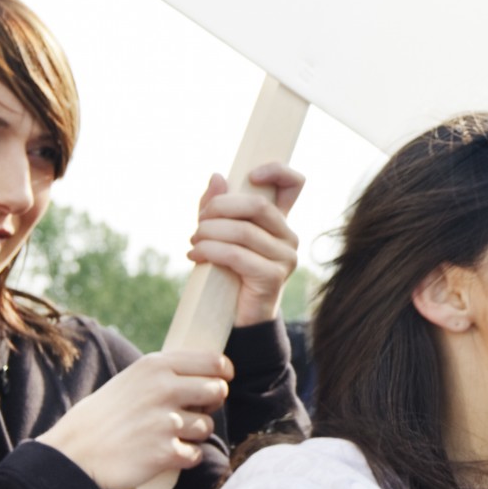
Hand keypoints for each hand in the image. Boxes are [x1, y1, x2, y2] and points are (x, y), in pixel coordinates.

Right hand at [37, 351, 231, 488]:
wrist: (72, 454)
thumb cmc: (102, 417)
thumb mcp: (131, 380)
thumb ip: (166, 374)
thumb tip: (211, 373)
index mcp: (155, 366)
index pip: (214, 362)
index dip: (222, 374)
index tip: (220, 381)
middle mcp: (163, 389)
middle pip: (218, 392)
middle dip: (210, 404)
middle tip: (192, 412)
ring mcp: (165, 421)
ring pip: (207, 426)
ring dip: (193, 435)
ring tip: (166, 436)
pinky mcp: (164, 452)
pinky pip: (195, 454)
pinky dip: (184, 458)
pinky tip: (163, 455)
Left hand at [188, 163, 304, 327]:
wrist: (236, 317)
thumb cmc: (226, 271)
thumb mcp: (218, 234)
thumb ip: (217, 207)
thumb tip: (217, 177)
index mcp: (278, 221)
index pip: (294, 184)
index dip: (277, 171)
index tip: (251, 175)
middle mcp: (288, 236)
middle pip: (258, 204)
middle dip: (220, 208)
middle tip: (199, 222)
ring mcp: (285, 257)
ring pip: (243, 231)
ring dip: (209, 233)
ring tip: (193, 242)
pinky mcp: (273, 277)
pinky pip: (237, 255)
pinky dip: (210, 252)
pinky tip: (195, 255)